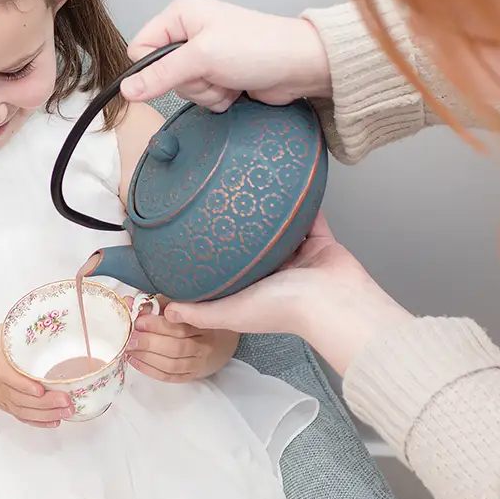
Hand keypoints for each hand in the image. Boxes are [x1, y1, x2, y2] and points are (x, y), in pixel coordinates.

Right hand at [0, 324, 72, 427]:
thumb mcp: (1, 332)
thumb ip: (22, 328)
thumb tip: (54, 314)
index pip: (8, 376)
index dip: (23, 384)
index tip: (40, 389)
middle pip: (20, 398)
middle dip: (45, 402)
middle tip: (67, 400)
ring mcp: (3, 397)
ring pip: (24, 410)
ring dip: (46, 413)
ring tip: (68, 411)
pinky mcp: (7, 405)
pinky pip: (22, 417)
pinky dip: (38, 422)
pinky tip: (55, 421)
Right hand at [122, 0, 331, 109]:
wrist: (300, 66)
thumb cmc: (258, 47)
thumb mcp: (202, 58)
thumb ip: (160, 75)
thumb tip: (126, 89)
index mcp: (180, 15)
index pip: (140, 47)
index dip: (153, 66)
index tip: (181, 69)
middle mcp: (190, 32)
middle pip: (162, 73)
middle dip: (189, 82)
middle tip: (214, 72)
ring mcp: (206, 56)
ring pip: (182, 89)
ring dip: (206, 93)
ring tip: (229, 80)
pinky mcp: (219, 76)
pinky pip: (202, 98)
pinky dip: (218, 99)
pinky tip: (235, 89)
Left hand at [129, 310, 238, 382]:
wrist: (220, 340)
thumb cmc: (193, 318)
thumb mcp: (178, 304)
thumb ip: (155, 304)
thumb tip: (127, 302)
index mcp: (204, 323)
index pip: (180, 327)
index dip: (157, 325)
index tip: (138, 320)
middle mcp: (204, 345)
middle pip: (175, 348)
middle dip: (149, 343)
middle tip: (129, 338)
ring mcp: (198, 363)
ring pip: (171, 365)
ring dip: (147, 358)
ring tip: (129, 349)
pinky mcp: (191, 375)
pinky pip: (169, 377)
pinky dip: (150, 370)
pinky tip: (135, 361)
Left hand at [160, 214, 408, 375]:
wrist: (332, 300)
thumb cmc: (284, 308)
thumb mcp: (231, 313)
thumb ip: (200, 313)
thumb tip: (167, 311)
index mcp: (255, 292)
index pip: (231, 275)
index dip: (216, 260)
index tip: (198, 238)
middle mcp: (276, 275)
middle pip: (255, 250)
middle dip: (240, 231)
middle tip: (222, 204)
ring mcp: (300, 257)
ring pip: (280, 231)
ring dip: (269, 216)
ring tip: (250, 192)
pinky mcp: (320, 241)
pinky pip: (308, 217)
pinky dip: (300, 203)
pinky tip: (285, 185)